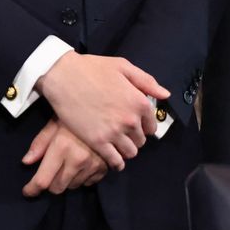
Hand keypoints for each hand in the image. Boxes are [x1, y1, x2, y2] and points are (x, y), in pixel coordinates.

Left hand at [21, 118, 107, 196]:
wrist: (106, 110)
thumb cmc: (75, 115)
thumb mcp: (55, 123)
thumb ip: (40, 143)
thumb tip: (26, 162)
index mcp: (62, 147)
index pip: (43, 180)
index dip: (32, 189)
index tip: (28, 191)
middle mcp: (77, 159)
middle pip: (57, 188)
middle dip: (50, 182)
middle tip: (50, 170)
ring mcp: (92, 165)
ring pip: (72, 186)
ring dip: (67, 180)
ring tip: (68, 162)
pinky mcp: (104, 168)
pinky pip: (87, 184)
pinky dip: (81, 178)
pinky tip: (81, 164)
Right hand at [36, 52, 168, 170]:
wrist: (63, 76)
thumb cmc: (92, 68)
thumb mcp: (123, 67)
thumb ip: (147, 81)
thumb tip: (165, 94)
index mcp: (139, 101)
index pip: (151, 125)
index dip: (144, 125)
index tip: (136, 124)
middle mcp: (130, 120)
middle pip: (141, 140)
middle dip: (135, 137)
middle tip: (124, 133)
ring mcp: (114, 132)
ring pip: (130, 152)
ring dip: (126, 149)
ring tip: (118, 144)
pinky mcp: (98, 142)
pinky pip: (115, 161)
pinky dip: (117, 162)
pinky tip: (113, 158)